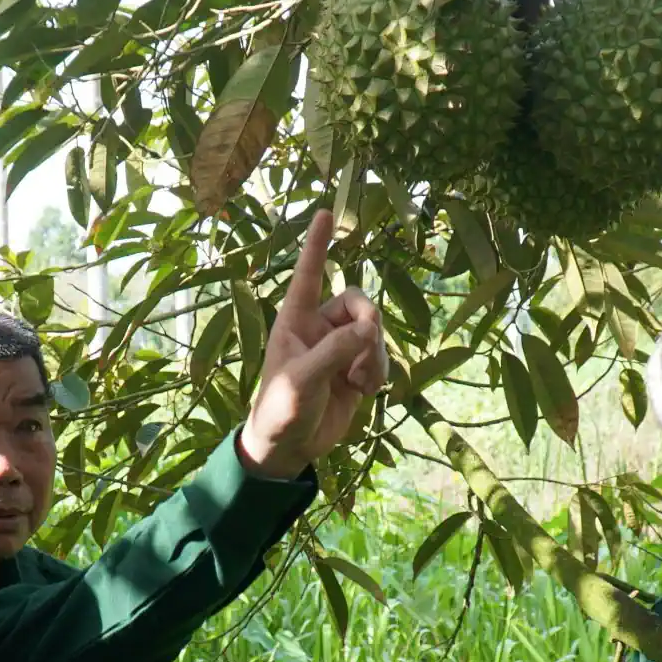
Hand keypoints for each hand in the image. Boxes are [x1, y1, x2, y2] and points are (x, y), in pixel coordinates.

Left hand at [237, 210, 387, 478]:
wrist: (289, 448)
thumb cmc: (281, 409)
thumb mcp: (303, 379)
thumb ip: (336, 351)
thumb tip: (371, 328)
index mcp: (296, 320)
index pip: (309, 275)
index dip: (317, 245)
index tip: (324, 213)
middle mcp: (320, 327)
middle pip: (358, 302)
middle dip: (368, 322)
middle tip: (366, 345)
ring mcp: (340, 348)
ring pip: (373, 332)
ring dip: (374, 355)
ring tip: (361, 382)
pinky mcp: (356, 370)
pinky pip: (380, 356)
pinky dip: (379, 371)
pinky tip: (366, 390)